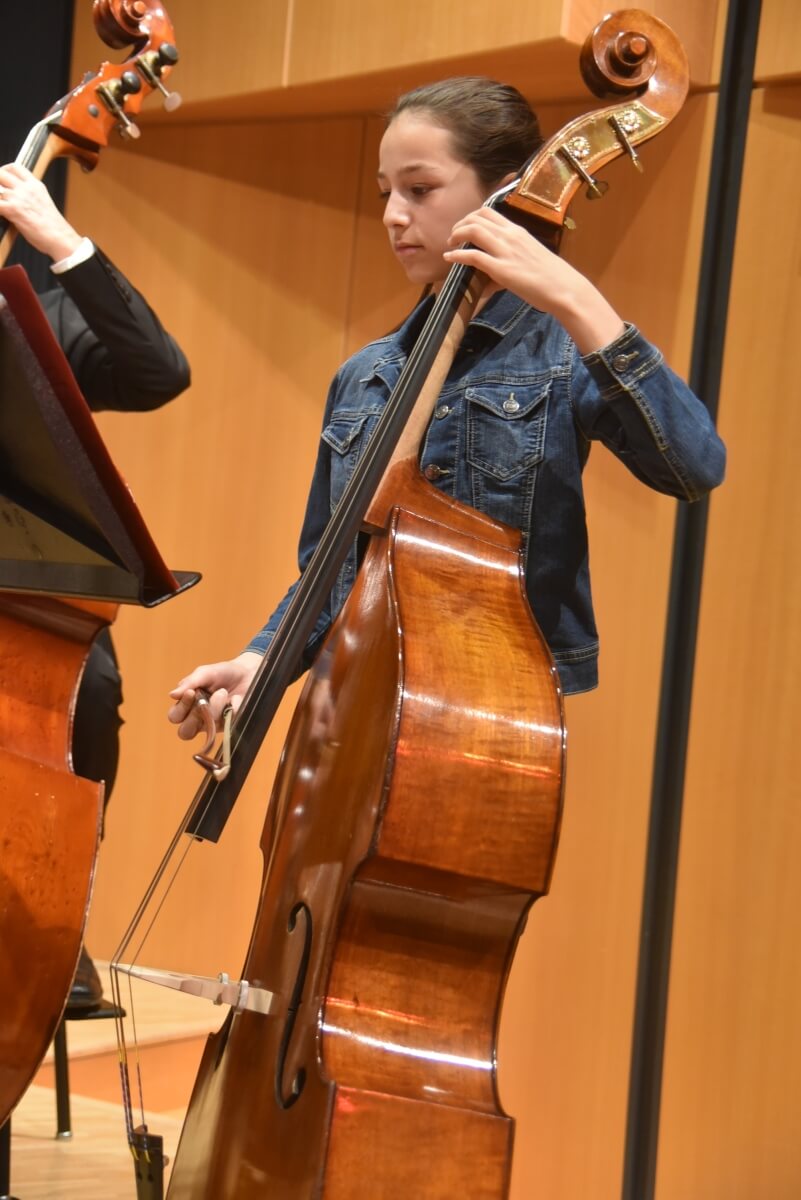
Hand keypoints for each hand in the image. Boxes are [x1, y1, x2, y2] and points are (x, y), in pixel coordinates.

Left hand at [0, 163, 82, 259]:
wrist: (61, 238)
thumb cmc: (54, 228)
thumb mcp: (43, 203)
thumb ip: (30, 196)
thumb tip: (17, 199)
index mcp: (35, 185)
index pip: (15, 167)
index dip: (4, 170)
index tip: (2, 178)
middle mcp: (26, 188)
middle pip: (1, 173)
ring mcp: (19, 197)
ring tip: (3, 207)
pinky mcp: (13, 209)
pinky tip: (1, 215)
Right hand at [167, 651, 262, 740]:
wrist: (248, 673)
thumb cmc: (223, 673)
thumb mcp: (205, 673)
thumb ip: (190, 682)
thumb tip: (171, 695)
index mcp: (188, 706)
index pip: (175, 717)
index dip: (181, 708)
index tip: (191, 692)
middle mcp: (198, 718)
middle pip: (185, 732)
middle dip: (194, 716)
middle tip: (203, 700)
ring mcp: (215, 724)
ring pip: (206, 728)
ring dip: (214, 709)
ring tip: (223, 693)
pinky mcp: (230, 726)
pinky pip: (226, 724)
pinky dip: (230, 709)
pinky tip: (234, 699)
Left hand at [443, 206, 623, 353]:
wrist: (564, 288)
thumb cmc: (552, 276)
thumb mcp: (532, 255)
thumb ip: (515, 253)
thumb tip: (501, 264)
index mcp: (518, 231)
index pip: (489, 212)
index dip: (471, 217)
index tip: (465, 227)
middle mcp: (510, 236)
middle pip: (477, 217)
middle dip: (461, 224)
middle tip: (454, 237)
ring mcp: (505, 251)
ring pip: (473, 230)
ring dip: (456, 235)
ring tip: (450, 244)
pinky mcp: (501, 269)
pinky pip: (473, 256)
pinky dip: (457, 255)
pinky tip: (449, 258)